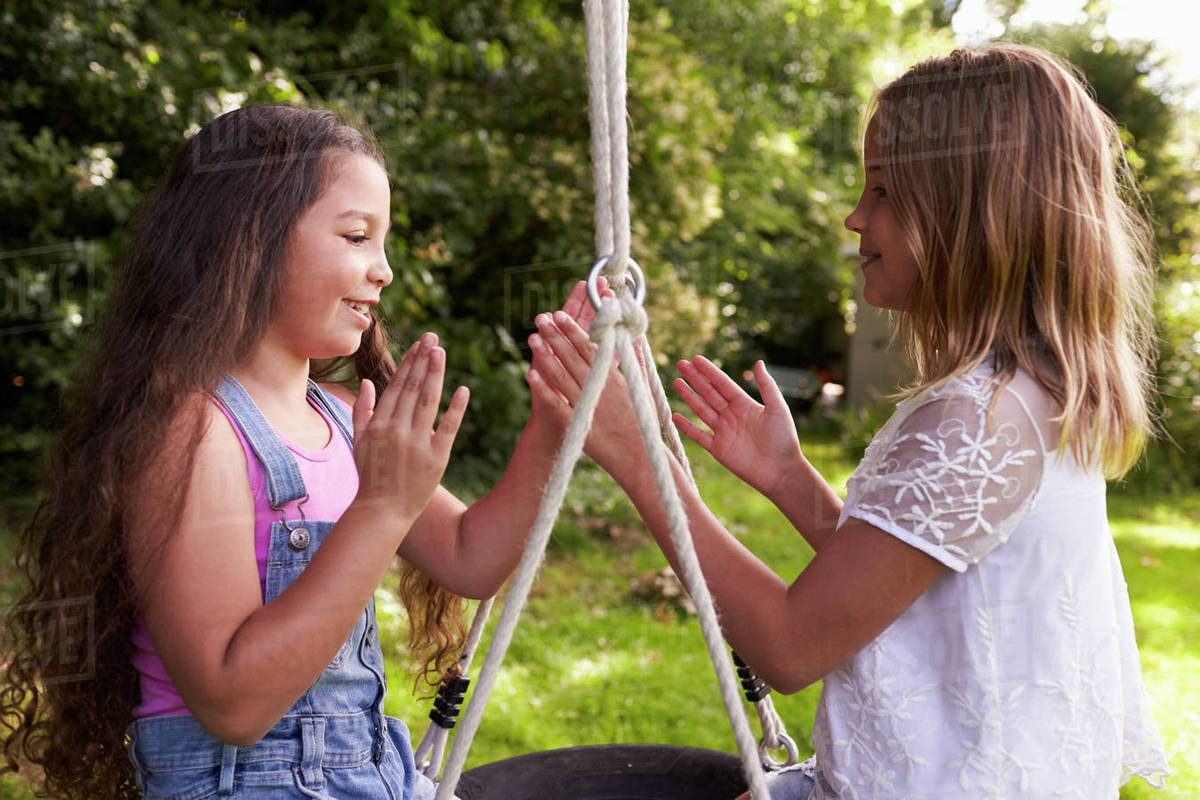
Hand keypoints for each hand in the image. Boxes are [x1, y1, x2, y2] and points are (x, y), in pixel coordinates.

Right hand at [350, 332, 468, 531]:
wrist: (382, 511)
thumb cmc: (371, 475)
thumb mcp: (359, 441)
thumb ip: (361, 410)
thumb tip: (367, 382)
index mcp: (380, 424)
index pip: (397, 386)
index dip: (410, 362)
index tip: (420, 343)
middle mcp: (397, 430)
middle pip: (413, 388)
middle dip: (423, 360)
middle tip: (433, 338)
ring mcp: (417, 444)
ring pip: (427, 402)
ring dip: (435, 375)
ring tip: (441, 352)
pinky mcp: (436, 458)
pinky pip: (448, 429)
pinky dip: (455, 408)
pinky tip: (463, 389)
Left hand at [526, 306, 647, 478]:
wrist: (638, 455)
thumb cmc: (640, 419)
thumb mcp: (641, 385)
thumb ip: (636, 358)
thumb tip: (635, 335)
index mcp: (615, 376)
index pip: (590, 347)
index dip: (574, 330)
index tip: (560, 314)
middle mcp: (600, 387)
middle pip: (573, 357)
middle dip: (556, 336)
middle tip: (540, 318)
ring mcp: (588, 405)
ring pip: (562, 376)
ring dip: (546, 356)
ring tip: (532, 338)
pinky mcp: (579, 424)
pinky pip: (558, 404)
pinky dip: (544, 389)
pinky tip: (530, 375)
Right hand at [673, 357, 801, 498]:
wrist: (781, 471)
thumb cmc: (784, 439)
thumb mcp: (778, 408)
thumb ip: (767, 386)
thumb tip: (758, 362)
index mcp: (745, 405)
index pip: (723, 384)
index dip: (709, 371)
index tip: (696, 359)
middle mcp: (732, 416)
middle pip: (709, 393)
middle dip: (695, 379)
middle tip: (681, 364)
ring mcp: (724, 432)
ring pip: (701, 410)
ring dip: (689, 397)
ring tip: (676, 382)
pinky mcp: (718, 450)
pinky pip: (699, 435)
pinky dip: (687, 427)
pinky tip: (675, 416)